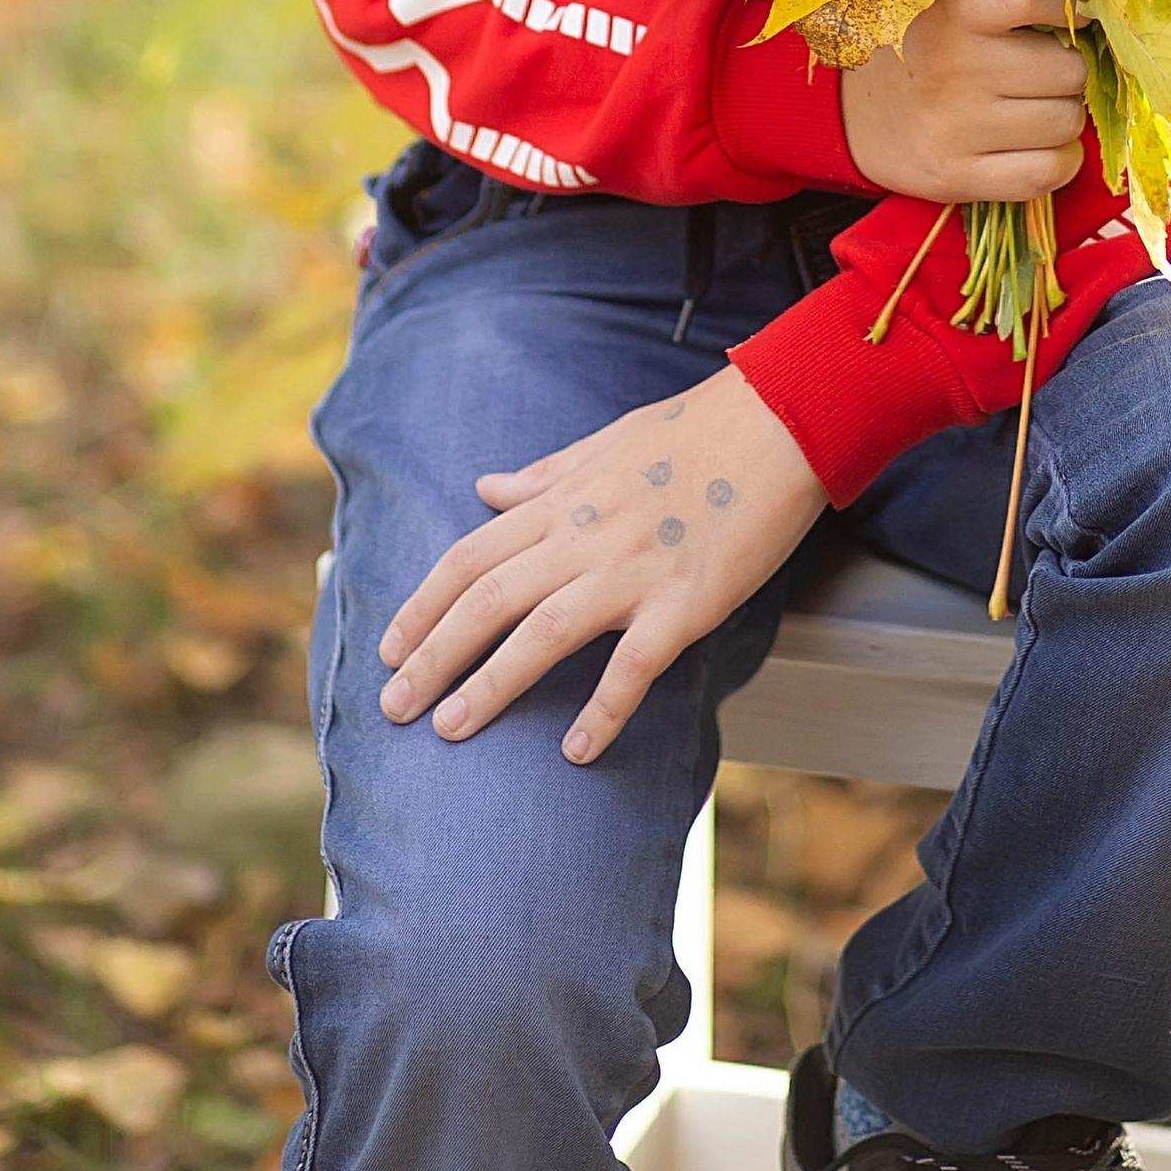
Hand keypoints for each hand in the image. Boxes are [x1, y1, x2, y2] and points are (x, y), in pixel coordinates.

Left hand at [379, 363, 825, 764]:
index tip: (389, 647)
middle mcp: (584, 535)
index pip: (470, 556)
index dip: (423, 605)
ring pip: (541, 634)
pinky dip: (602, 710)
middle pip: (487, 600)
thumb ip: (542, 474)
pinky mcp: (685, 602)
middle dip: (432, 657)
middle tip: (393, 707)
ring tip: (449, 730)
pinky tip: (576, 750)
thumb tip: (485, 488)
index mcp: (564, 499)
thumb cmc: (698, 429)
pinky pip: (633, 666)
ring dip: (488, 686)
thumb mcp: (607, 442)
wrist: (781, 419)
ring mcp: (633, 570)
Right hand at [837, 0, 1087, 204]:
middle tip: (1042, 65)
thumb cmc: (931, 43)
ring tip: (1031, 103)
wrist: (859, 111)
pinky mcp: (959, 177)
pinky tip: (1033, 142)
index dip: (1068, 0)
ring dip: (1063, 114)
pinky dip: (1057, 159)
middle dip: (1069, 67)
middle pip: (1070, 69)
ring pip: (1067, 122)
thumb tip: (1097, 1)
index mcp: (954, 9)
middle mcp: (954, 66)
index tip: (1075, 10)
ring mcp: (955, 127)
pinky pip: (1049, 172)